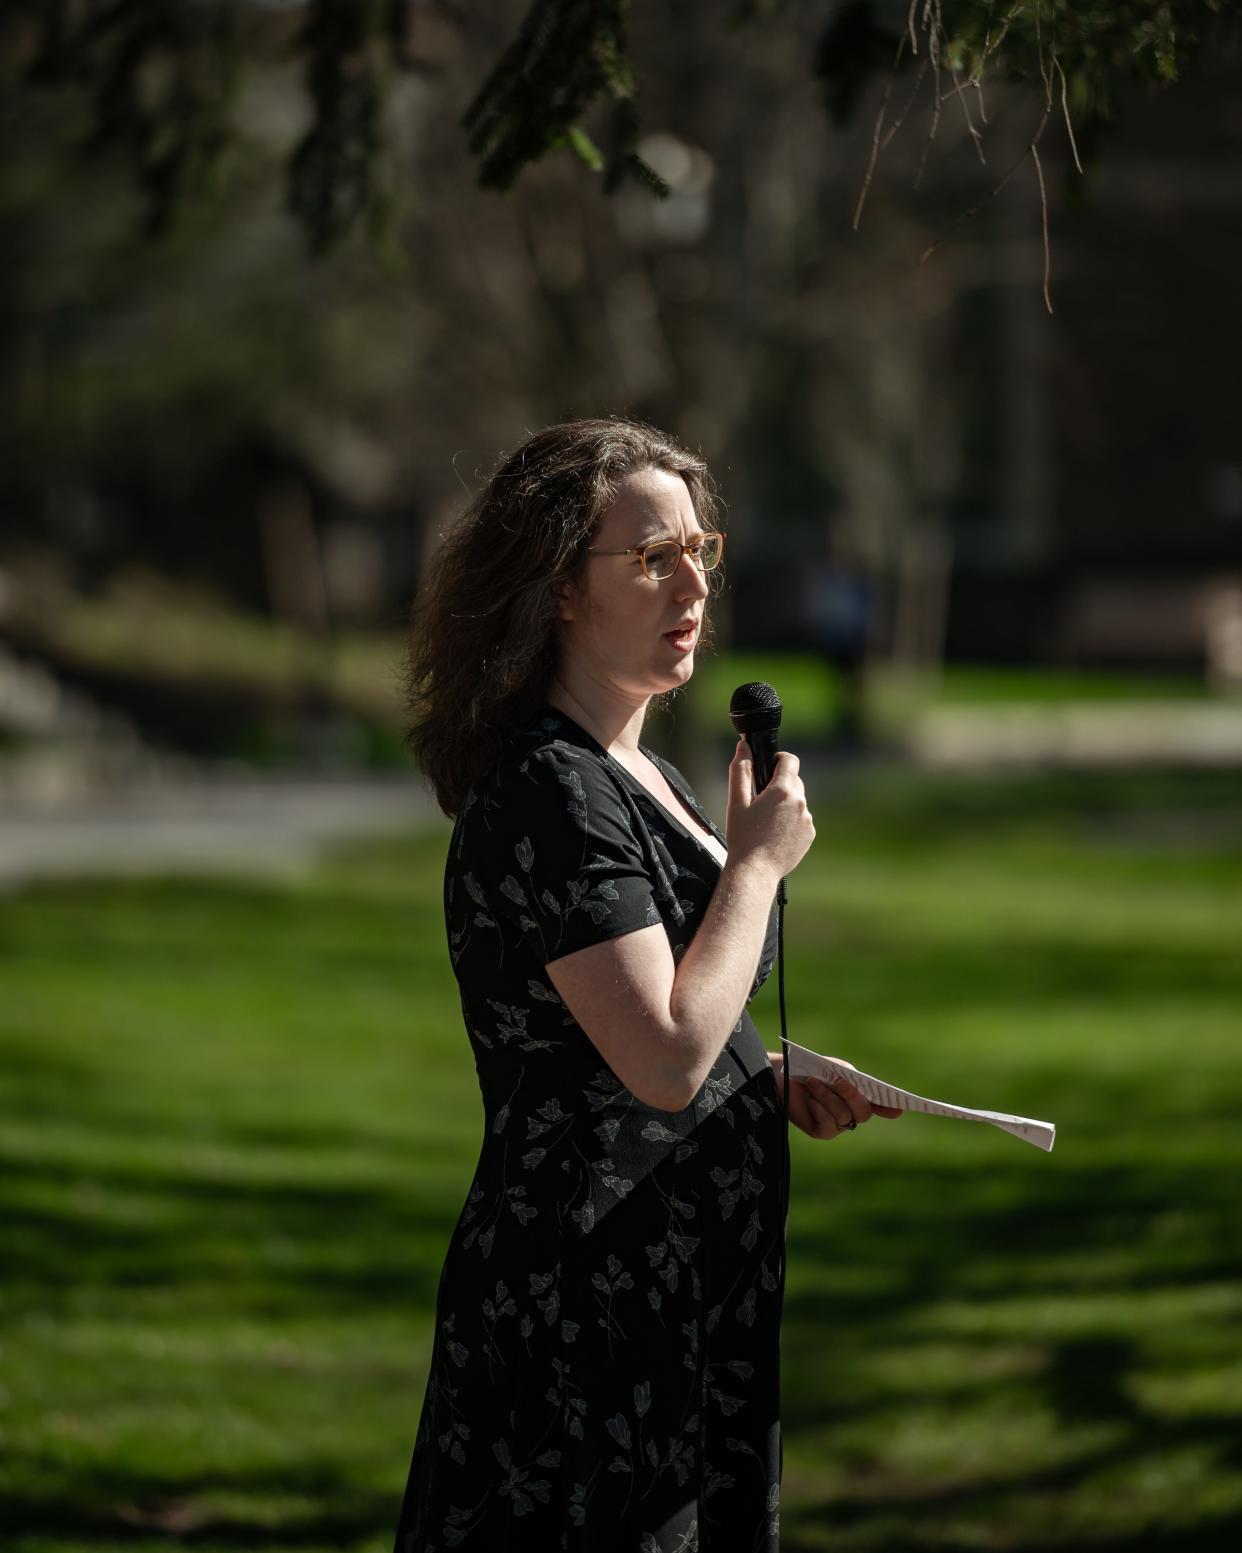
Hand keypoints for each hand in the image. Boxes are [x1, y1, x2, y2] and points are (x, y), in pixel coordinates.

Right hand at [725, 739, 814, 881]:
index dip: (778, 760)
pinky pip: (801, 819)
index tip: (767, 768)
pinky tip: (774, 833)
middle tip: (760, 801)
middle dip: (778, 785)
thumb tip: (743, 747)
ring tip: (765, 821)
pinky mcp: (810, 834)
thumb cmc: (743, 836)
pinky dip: (790, 821)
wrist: (755, 871)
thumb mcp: (736, 801)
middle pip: (794, 780)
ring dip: (784, 804)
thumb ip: (740, 770)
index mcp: (782, 790)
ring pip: (797, 801)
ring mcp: (807, 819)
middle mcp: (800, 802)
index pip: (789, 760)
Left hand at [771, 1055, 902, 1140]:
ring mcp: (838, 1125)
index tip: (901, 1108)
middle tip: (839, 1081)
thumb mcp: (835, 1070)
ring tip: (812, 1082)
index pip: (881, 1105)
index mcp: (860, 1096)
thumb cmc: (812, 1069)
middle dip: (852, 1096)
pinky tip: (809, 1098)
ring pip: (844, 1116)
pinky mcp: (822, 1132)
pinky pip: (828, 1124)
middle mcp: (852, 1113)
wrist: (782, 1076)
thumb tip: (867, 1092)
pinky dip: (818, 1107)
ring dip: (827, 1097)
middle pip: (864, 1113)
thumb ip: (853, 1080)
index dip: (891, 1108)